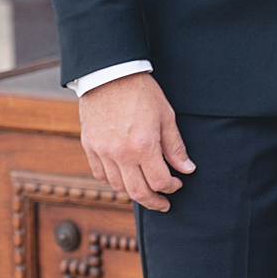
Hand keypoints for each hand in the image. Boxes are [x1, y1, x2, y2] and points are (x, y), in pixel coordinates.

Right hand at [79, 72, 194, 210]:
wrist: (109, 74)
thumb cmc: (141, 92)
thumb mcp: (166, 116)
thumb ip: (175, 147)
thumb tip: (187, 169)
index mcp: (143, 147)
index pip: (160, 182)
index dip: (172, 187)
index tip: (177, 184)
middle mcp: (121, 154)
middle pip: (138, 193)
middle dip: (154, 202)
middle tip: (163, 203)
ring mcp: (102, 152)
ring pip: (118, 186)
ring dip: (134, 191)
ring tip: (145, 189)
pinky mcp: (90, 146)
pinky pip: (101, 174)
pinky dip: (113, 180)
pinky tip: (124, 176)